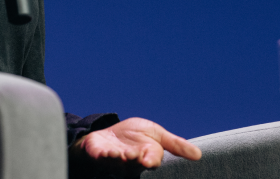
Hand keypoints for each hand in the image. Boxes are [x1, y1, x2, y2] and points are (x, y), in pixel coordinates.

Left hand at [70, 118, 201, 176]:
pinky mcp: (100, 155)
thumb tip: (199, 154)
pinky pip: (101, 157)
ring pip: (118, 163)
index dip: (150, 160)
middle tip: (134, 156)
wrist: (110, 134)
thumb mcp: (156, 135)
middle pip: (134, 165)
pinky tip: (106, 152)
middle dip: (134, 160)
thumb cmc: (135, 137)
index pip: (151, 161)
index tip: (149, 161)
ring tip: (119, 154)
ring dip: (119, 159)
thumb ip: (174, 144)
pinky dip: (104, 155)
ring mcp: (115, 160)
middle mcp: (131, 162)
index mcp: (147, 158)